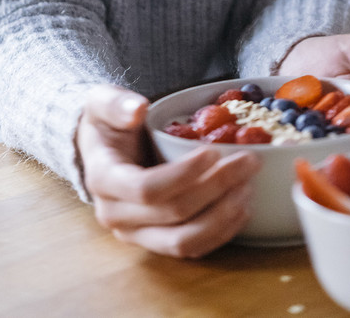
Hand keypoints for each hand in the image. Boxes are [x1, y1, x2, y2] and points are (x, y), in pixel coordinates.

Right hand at [75, 84, 260, 257]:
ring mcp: (136, 234)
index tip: (213, 151)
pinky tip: (241, 208)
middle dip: (216, 189)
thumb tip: (138, 109)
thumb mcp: (103, 102)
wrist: (101, 151)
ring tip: (248, 187)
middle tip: (248, 161)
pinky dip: (220, 233)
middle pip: (172, 215)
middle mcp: (116, 216)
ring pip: (183, 241)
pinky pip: (191, 248)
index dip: (184, 174)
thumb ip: (117, 103)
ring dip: (222, 217)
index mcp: (103, 180)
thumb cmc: (106, 124)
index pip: (146, 188)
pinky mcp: (156, 242)